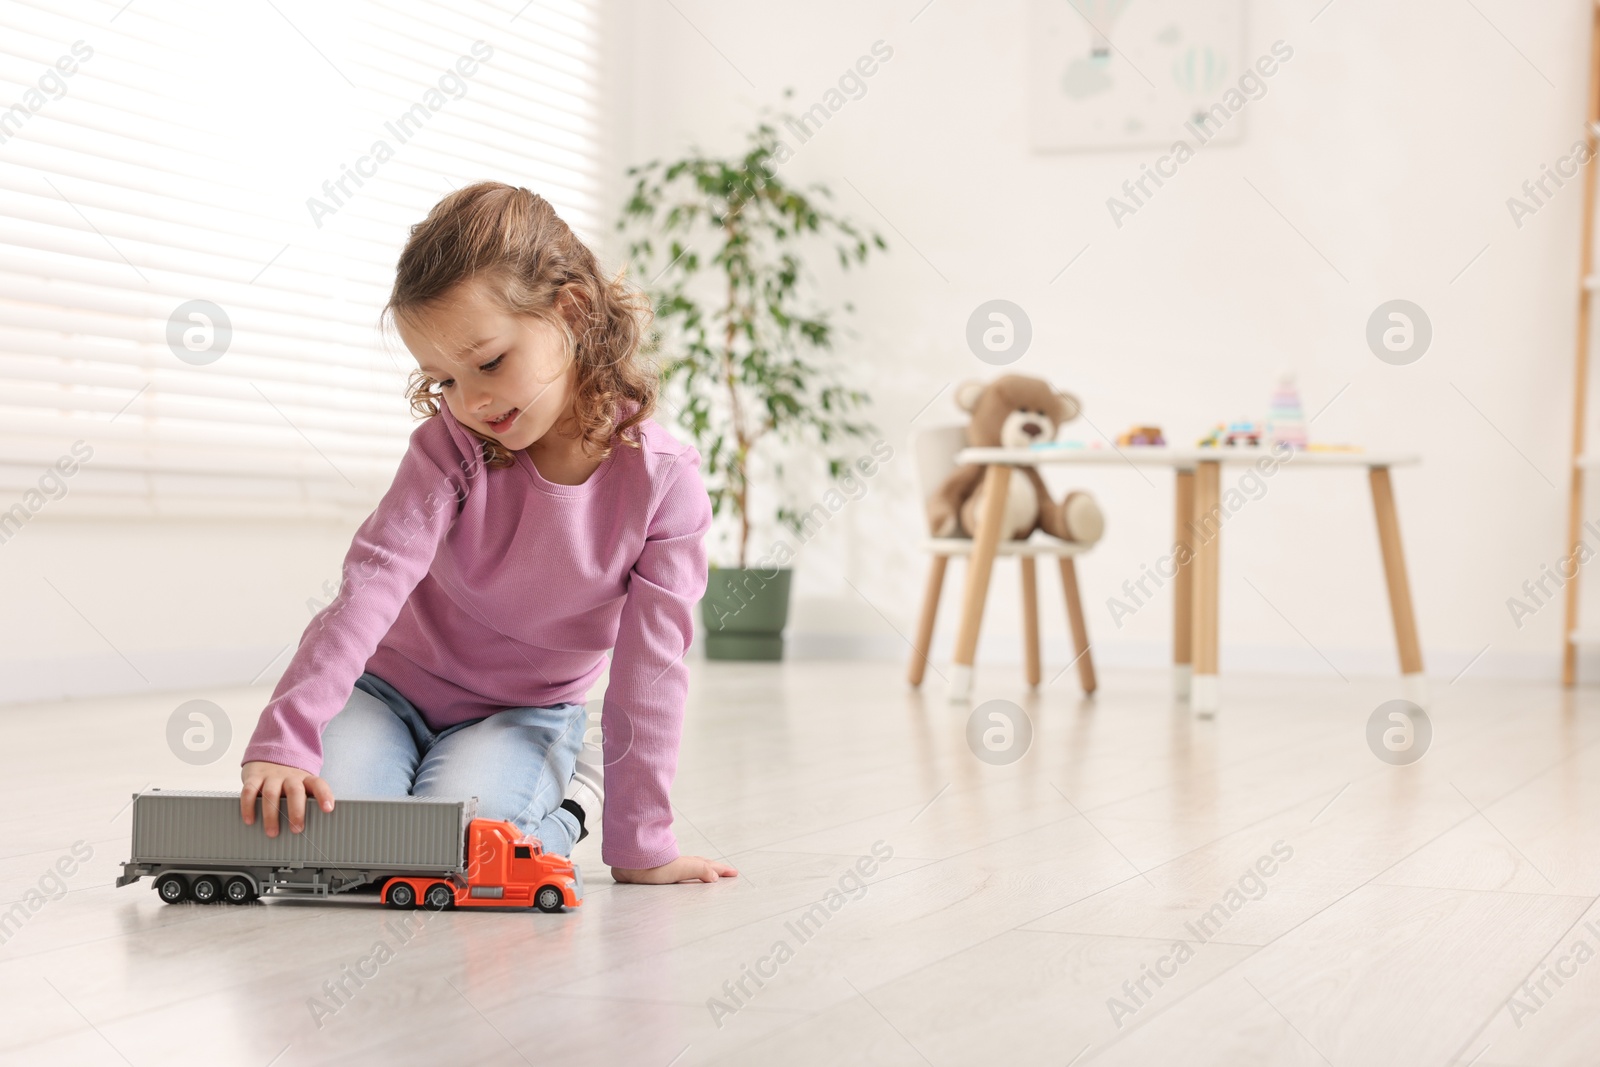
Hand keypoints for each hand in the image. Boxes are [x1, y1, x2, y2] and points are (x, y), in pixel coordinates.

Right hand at [240, 761, 334, 837]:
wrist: (268, 755)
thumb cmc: (288, 780)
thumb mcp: (301, 786)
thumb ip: (306, 801)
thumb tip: (316, 826)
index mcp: (304, 779)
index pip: (318, 785)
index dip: (324, 795)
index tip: (328, 809)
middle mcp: (289, 777)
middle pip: (295, 791)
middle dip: (296, 811)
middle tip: (297, 829)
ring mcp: (271, 777)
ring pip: (271, 794)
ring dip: (271, 815)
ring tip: (272, 832)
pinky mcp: (254, 777)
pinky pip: (249, 791)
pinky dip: (248, 806)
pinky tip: (250, 820)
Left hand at [610, 855, 738, 883]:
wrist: (633, 865)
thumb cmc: (656, 867)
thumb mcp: (684, 869)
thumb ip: (701, 871)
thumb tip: (715, 877)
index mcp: (689, 864)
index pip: (710, 867)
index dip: (722, 870)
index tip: (734, 873)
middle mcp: (681, 865)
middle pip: (702, 865)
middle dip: (715, 869)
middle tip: (726, 873)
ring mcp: (671, 868)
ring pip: (691, 868)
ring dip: (702, 871)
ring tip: (709, 875)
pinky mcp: (659, 874)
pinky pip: (680, 874)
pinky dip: (688, 875)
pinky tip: (682, 880)